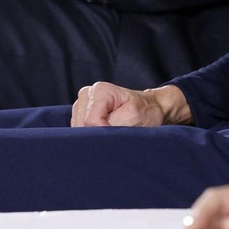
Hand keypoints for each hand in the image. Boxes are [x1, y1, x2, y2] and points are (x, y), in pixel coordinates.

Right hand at [69, 83, 190, 127]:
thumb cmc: (145, 111)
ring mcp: (82, 104)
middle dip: (98, 134)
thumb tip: (95, 137)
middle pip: (82, 125)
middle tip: (118, 132)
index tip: (119, 133)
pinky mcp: (81, 114)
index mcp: (99, 91)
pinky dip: (92, 135)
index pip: (90, 121)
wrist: (150, 109)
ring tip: (113, 130)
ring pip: (79, 129)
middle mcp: (87, 94)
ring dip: (95, 135)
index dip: (103, 132)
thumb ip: (113, 125)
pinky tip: (105, 132)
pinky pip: (80, 131)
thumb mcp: (134, 117)